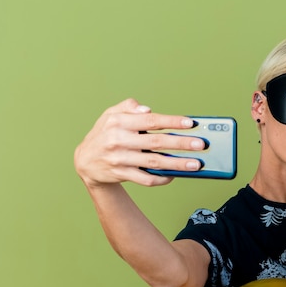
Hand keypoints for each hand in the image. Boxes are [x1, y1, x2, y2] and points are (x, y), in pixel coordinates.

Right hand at [74, 98, 205, 186]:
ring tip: (196, 164)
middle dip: (181, 143)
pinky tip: (175, 175)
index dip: (172, 121)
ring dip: (178, 164)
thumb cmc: (104, 134)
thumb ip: (128, 107)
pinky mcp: (122, 174)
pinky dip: (162, 178)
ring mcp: (120, 159)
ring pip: (154, 162)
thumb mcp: (110, 115)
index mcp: (119, 122)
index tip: (191, 123)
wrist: (85, 161)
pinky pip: (146, 179)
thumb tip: (148, 109)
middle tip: (200, 144)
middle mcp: (119, 140)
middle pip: (156, 142)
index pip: (150, 120)